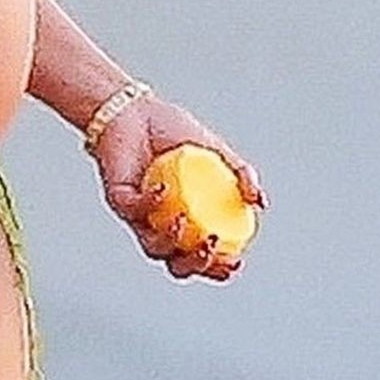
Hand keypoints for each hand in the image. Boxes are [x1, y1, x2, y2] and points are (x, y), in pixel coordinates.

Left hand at [88, 92, 266, 282]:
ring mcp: (139, 217)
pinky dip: (149, 203)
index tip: (236, 262)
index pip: (206, 259)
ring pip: (152, 247)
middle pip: (177, 265)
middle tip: (210, 244)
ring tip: (184, 220)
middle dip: (196, 264)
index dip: (220, 270)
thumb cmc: (173, 134)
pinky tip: (163, 189)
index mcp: (189, 223)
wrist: (136, 109)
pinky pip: (132, 209)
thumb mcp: (216, 153)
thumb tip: (260, 202)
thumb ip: (241, 176)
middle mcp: (162, 228)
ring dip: (170, 241)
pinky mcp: (119, 199)